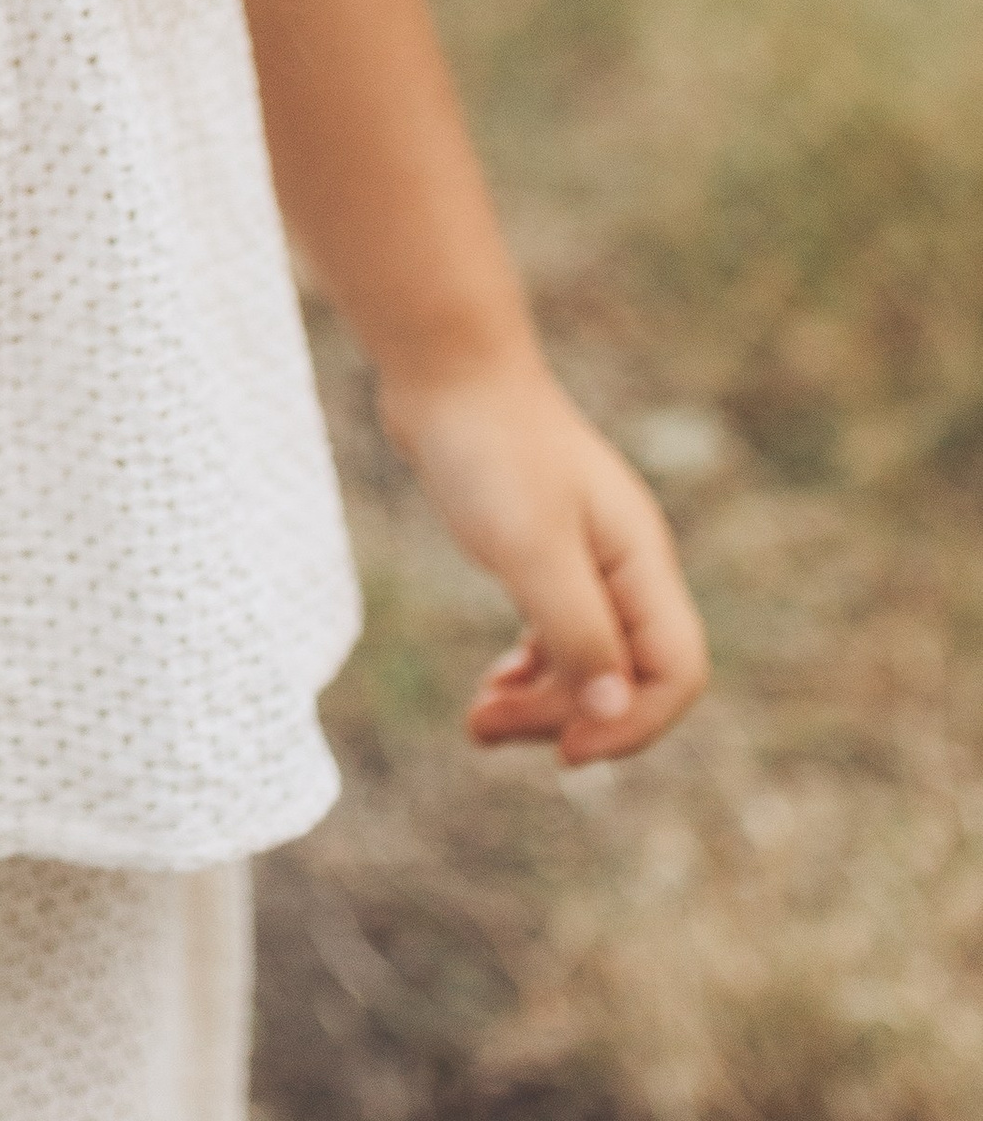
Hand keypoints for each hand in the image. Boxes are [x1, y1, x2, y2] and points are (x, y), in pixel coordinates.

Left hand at [385, 352, 709, 766]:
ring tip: (478, 719)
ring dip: (540, 700)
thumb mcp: (532, 547)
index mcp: (639, 562)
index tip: (565, 750)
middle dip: (565, 716)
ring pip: (585, 660)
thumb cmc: (491, 448)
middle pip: (626, 677)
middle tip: (487, 728)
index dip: (632, 724)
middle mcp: (624, 566)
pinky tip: (494, 683)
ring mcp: (584, 558)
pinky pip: (554, 634)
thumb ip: (577, 630)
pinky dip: (529, 669)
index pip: (676, 673)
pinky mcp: (541, 550)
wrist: (445, 369)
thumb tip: (612, 711)